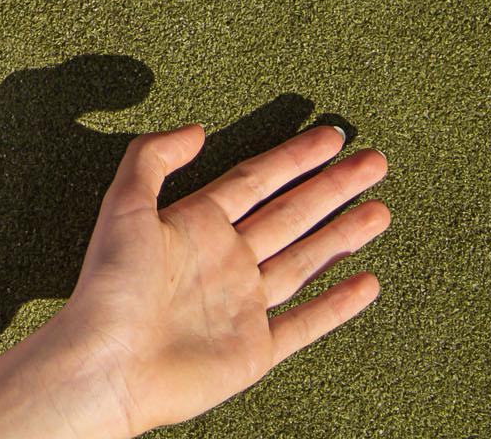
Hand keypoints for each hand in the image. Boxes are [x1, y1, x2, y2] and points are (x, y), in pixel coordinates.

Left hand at [50, 123, 388, 437]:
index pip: (258, 178)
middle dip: (333, 186)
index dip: (295, 156)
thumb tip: (196, 128)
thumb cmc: (111, 285)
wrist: (111, 363)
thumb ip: (154, 157)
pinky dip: (337, 305)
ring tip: (379, 209)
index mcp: (197, 223)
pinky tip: (365, 283)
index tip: (331, 136)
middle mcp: (226, 258)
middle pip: (291, 212)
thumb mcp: (124, 203)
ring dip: (343, 234)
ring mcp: (244, 303)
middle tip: (374, 162)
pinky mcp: (256, 348)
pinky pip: (305, 322)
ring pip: (306, 259)